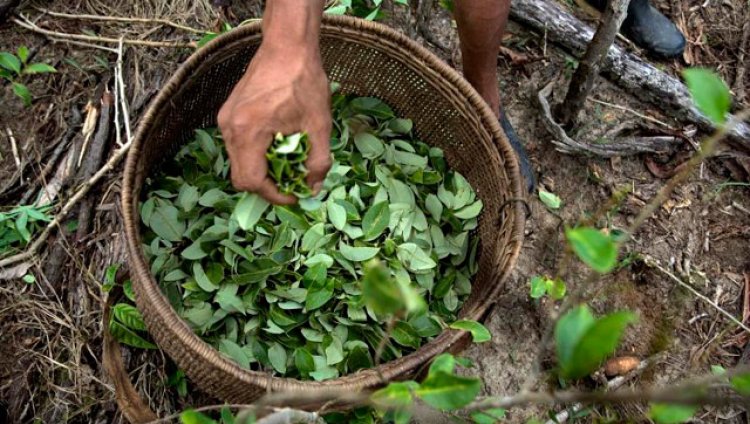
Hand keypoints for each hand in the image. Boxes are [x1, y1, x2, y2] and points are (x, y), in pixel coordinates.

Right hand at [217, 43, 331, 203]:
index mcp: (248, 132)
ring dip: (262, 169)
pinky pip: (238, 145)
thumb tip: (313, 188)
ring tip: (288, 161)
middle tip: (292, 182)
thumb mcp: (320, 125)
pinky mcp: (228, 113)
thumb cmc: (304, 81)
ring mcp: (225, 120)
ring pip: (238, 161)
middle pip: (241, 176)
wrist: (287, 45)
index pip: (251, 181)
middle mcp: (229, 128)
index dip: (274, 195)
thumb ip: (317, 161)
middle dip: (267, 185)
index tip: (294, 194)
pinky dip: (256, 153)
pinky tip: (278, 144)